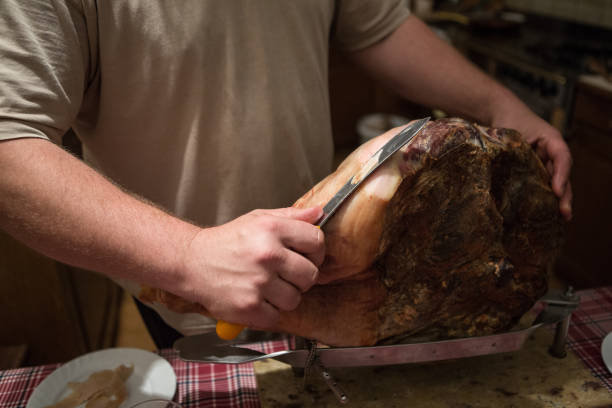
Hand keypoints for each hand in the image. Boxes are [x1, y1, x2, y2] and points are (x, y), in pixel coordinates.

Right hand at [180, 206, 324, 328]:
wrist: (191, 262)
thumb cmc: (226, 242)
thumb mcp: (258, 219)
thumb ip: (291, 216)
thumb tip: (319, 212)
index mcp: (272, 229)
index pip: (317, 241)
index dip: (315, 251)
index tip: (306, 255)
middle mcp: (267, 254)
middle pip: (311, 274)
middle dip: (301, 276)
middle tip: (284, 274)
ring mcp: (258, 282)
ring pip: (296, 298)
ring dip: (284, 296)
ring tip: (267, 286)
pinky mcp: (249, 306)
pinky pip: (277, 315)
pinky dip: (268, 311)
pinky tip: (256, 298)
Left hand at [493, 110, 572, 220]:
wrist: (502, 114)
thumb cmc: (508, 121)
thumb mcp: (510, 133)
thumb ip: (510, 150)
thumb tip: (500, 172)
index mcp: (551, 140)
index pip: (561, 156)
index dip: (561, 174)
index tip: (556, 190)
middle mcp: (552, 152)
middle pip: (563, 174)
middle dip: (564, 194)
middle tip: (565, 213)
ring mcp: (546, 161)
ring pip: (556, 182)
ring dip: (559, 199)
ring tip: (563, 217)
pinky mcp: (537, 170)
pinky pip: (545, 183)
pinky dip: (547, 197)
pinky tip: (548, 213)